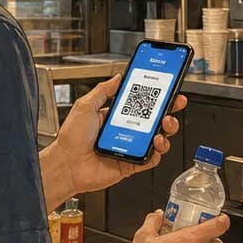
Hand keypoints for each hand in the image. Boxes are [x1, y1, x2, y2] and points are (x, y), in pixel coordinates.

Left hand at [49, 74, 185, 196]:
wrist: (67, 164)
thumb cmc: (71, 138)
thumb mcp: (86, 105)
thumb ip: (104, 90)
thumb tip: (118, 77)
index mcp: (115, 117)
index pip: (140, 105)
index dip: (155, 97)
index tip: (167, 89)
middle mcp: (125, 132)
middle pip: (154, 121)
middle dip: (168, 111)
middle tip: (175, 104)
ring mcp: (130, 148)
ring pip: (157, 139)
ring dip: (166, 130)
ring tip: (165, 125)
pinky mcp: (132, 165)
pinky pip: (151, 159)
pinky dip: (158, 152)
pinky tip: (156, 143)